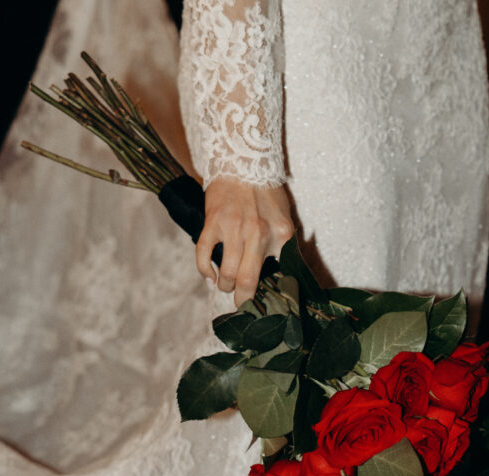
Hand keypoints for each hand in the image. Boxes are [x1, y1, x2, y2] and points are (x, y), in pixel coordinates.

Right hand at [196, 177, 293, 306]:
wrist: (242, 159)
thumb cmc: (265, 191)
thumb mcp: (284, 219)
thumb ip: (284, 246)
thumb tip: (282, 275)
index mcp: (280, 234)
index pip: (276, 275)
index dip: (267, 293)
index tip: (262, 301)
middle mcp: (258, 233)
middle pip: (247, 281)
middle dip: (242, 299)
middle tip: (240, 302)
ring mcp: (233, 228)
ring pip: (226, 273)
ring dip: (224, 285)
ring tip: (225, 284)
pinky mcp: (213, 222)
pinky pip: (203, 255)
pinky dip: (205, 271)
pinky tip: (209, 276)